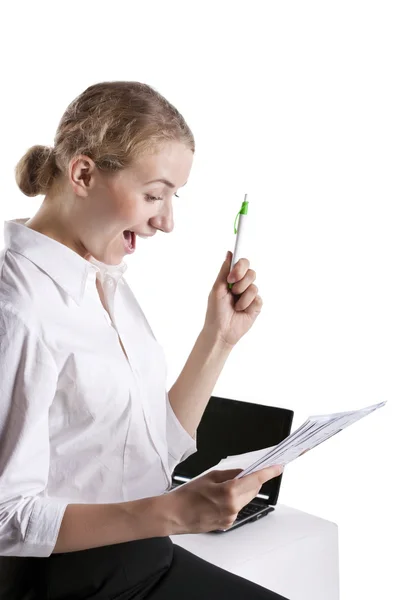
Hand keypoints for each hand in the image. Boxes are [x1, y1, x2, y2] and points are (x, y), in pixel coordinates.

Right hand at [166, 465, 282, 533]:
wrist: (175, 514)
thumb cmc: (187, 495)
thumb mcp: (209, 477)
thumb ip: (230, 474)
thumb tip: (243, 473)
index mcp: (229, 492)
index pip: (255, 480)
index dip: (269, 472)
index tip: (278, 467)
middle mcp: (232, 507)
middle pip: (252, 491)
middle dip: (251, 481)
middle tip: (243, 474)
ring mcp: (230, 517)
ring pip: (245, 500)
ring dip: (241, 492)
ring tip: (222, 488)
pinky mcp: (226, 524)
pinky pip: (236, 509)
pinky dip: (233, 501)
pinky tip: (218, 500)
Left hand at [203, 251, 262, 346]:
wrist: (221, 331)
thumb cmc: (216, 311)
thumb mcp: (217, 288)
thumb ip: (224, 271)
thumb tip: (229, 253)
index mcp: (232, 279)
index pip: (242, 264)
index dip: (240, 266)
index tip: (233, 275)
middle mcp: (242, 285)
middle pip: (251, 272)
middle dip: (241, 281)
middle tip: (232, 290)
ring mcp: (250, 295)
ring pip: (254, 286)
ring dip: (242, 296)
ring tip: (235, 305)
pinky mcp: (256, 305)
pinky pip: (257, 298)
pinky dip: (247, 304)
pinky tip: (241, 310)